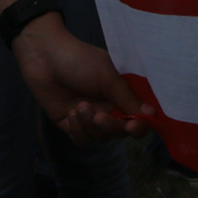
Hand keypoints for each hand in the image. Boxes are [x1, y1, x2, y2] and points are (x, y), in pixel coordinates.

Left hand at [11, 19, 149, 143]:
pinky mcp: (71, 125)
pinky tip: (71, 113)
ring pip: (100, 138)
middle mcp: (109, 108)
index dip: (139, 126)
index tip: (132, 126)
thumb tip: (153, 114)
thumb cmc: (80, 60)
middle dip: (110, 127)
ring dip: (90, 126)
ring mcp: (89, 118)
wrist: (44, 57)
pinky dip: (78, 130)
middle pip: (120, 132)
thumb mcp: (107, 76)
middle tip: (99, 116)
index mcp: (122, 94)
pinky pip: (82, 140)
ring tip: (79, 107)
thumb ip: (128, 97)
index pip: (139, 117)